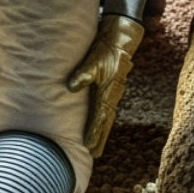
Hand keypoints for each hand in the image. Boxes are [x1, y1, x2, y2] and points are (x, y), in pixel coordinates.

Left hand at [66, 14, 144, 158]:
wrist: (121, 37)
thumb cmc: (107, 49)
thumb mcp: (94, 60)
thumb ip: (83, 74)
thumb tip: (72, 87)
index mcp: (108, 91)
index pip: (100, 117)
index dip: (94, 132)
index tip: (89, 147)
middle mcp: (111, 95)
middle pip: (106, 121)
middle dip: (100, 138)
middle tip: (94, 155)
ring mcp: (112, 91)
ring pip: (106, 116)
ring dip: (101, 130)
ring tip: (95, 145)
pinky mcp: (109, 86)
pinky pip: (105, 108)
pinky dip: (102, 119)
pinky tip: (98, 123)